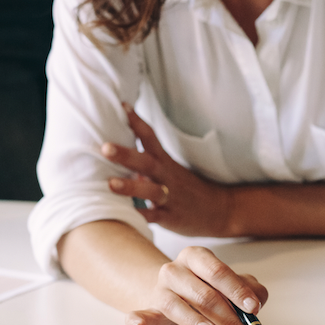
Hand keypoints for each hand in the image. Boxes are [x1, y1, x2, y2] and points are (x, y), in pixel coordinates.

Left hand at [102, 105, 234, 237]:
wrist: (219, 209)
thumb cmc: (186, 188)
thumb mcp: (168, 170)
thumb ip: (143, 163)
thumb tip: (115, 154)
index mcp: (165, 162)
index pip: (150, 137)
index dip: (136, 122)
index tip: (121, 106)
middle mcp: (167, 177)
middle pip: (146, 162)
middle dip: (125, 155)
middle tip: (105, 147)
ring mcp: (170, 197)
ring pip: (151, 190)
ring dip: (131, 187)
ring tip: (110, 183)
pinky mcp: (171, 217)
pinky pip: (154, 218)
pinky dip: (140, 217)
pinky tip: (123, 216)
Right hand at [125, 245, 268, 324]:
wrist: (174, 303)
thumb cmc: (206, 294)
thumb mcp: (232, 289)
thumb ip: (250, 290)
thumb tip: (258, 299)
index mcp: (198, 257)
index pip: (218, 272)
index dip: (237, 291)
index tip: (253, 308)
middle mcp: (175, 270)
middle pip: (204, 294)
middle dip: (228, 317)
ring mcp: (160, 290)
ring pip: (177, 306)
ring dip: (195, 321)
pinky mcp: (148, 310)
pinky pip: (140, 315)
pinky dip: (138, 321)